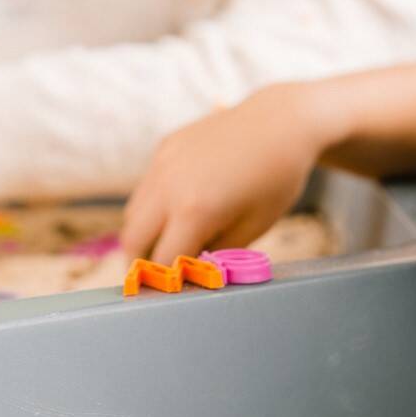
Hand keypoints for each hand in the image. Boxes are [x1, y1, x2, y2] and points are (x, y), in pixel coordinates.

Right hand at [121, 85, 321, 263]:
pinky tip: (182, 206)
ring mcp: (163, 162)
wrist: (282, 121)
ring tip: (168, 245)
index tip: (171, 295)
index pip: (162, 262)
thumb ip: (217, 256)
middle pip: (133, 240)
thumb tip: (191, 275)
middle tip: (158, 276)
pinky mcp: (166, 146)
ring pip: (134, 212)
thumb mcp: (253, 228)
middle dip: (142, 263)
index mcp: (194, 210)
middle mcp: (169, 185)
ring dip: (143, 233)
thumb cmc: (276, 179)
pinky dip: (154, 204)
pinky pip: (147, 185)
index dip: (167, 283)